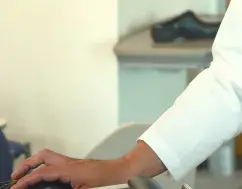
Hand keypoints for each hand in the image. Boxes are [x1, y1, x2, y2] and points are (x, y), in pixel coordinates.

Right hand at [11, 149, 129, 188]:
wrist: (125, 171)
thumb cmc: (109, 181)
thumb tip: (51, 187)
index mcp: (70, 169)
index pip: (42, 173)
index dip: (26, 180)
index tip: (15, 188)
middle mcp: (70, 163)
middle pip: (44, 157)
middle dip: (26, 166)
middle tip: (15, 178)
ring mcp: (74, 163)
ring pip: (50, 158)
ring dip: (35, 166)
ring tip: (25, 179)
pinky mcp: (78, 167)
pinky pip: (57, 164)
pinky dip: (45, 169)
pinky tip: (43, 179)